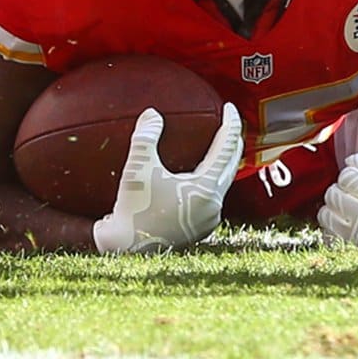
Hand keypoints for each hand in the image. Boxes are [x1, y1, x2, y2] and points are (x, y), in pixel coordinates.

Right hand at [92, 103, 242, 253]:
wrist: (126, 251)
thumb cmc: (133, 210)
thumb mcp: (138, 169)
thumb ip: (146, 137)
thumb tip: (153, 114)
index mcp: (206, 189)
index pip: (227, 148)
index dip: (230, 124)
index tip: (229, 107)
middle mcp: (213, 205)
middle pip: (231, 166)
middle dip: (231, 143)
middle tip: (228, 123)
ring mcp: (207, 220)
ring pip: (221, 184)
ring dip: (220, 164)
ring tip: (216, 148)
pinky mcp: (198, 229)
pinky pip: (210, 199)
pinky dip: (208, 182)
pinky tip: (196, 177)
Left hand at [317, 144, 357, 248]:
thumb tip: (351, 161)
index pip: (347, 177)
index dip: (352, 173)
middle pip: (333, 194)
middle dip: (341, 188)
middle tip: (356, 192)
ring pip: (325, 213)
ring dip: (334, 206)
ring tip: (350, 205)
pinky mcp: (352, 250)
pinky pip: (326, 231)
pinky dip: (333, 223)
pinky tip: (347, 220)